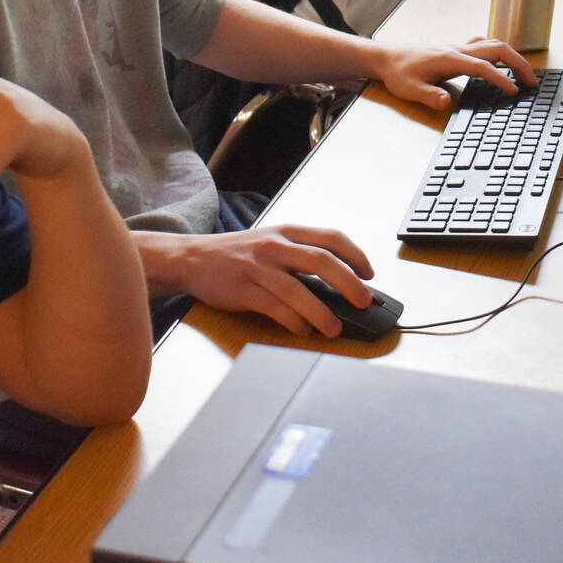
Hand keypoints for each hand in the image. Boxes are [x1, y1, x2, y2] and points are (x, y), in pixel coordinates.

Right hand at [155, 226, 374, 335]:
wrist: (192, 258)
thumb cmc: (237, 254)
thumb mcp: (271, 243)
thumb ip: (300, 256)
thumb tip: (339, 282)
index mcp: (287, 232)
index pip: (331, 238)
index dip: (355, 255)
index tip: (369, 273)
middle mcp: (275, 246)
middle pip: (321, 261)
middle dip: (348, 282)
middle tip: (363, 301)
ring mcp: (258, 267)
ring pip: (297, 289)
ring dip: (321, 311)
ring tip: (335, 328)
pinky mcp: (243, 289)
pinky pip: (274, 307)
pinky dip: (293, 320)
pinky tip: (304, 330)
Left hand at [371, 37, 537, 109]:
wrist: (387, 57)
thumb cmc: (398, 73)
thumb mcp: (409, 89)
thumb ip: (429, 96)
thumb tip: (446, 103)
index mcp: (449, 59)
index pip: (483, 67)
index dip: (501, 79)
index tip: (514, 91)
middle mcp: (458, 49)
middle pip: (497, 49)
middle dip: (518, 64)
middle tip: (532, 82)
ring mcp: (458, 47)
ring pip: (494, 44)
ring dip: (512, 57)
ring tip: (524, 74)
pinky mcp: (457, 49)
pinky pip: (484, 45)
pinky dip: (499, 53)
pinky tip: (502, 64)